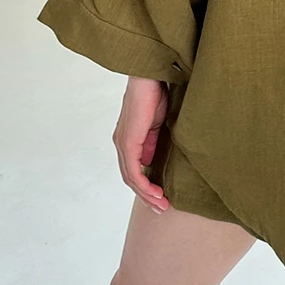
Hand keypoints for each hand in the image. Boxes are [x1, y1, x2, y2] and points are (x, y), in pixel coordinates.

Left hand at [112, 76, 170, 212]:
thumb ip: (152, 142)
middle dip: (147, 196)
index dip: (146, 186)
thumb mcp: (157, 124)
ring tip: (162, 205)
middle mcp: (121, 143)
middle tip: (161, 208)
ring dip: (147, 194)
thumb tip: (151, 162)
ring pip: (131, 178)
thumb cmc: (156, 93)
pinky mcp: (128, 141)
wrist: (150, 76)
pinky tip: (156, 192)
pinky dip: (144, 185)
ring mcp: (123, 143)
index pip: (134, 169)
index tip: (161, 197)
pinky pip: (134, 171)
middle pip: (130, 178)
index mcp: (128, 138)